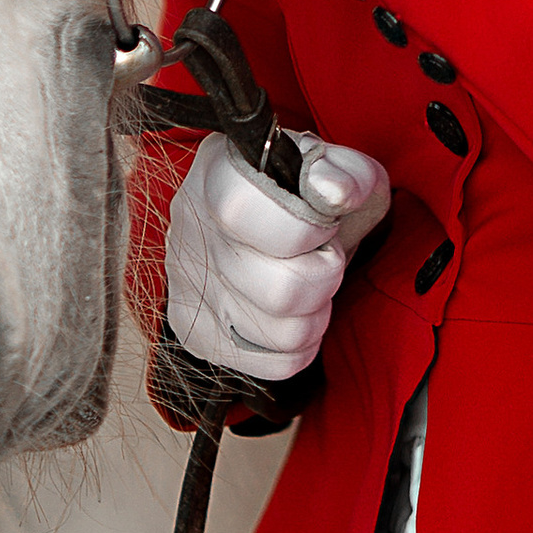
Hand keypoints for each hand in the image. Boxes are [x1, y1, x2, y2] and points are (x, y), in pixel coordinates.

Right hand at [164, 130, 390, 380]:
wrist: (280, 221)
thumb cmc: (313, 195)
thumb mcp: (340, 168)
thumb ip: (345, 172)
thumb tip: (332, 190)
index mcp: (218, 172)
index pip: (240, 211)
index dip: (301, 230)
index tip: (323, 225)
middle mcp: (190, 227)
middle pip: (279, 290)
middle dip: (325, 277)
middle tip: (323, 256)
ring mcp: (186, 284)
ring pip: (283, 334)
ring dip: (317, 313)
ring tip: (309, 283)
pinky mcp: (195, 332)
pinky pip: (276, 365)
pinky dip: (302, 345)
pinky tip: (293, 312)